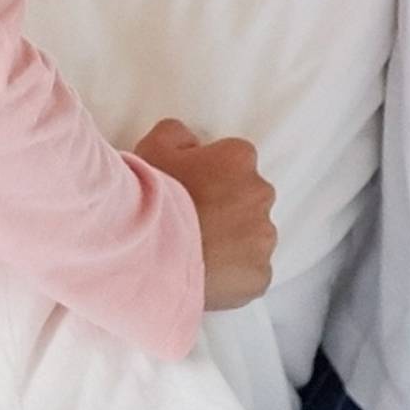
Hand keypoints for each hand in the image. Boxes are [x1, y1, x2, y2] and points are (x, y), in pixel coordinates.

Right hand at [128, 119, 278, 310]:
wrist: (147, 257)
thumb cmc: (150, 201)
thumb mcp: (152, 147)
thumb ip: (177, 134)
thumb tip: (189, 142)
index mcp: (238, 159)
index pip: (234, 161)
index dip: (210, 174)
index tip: (191, 189)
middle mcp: (260, 194)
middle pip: (248, 197)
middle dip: (227, 207)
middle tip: (192, 222)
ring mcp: (262, 237)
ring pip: (252, 236)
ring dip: (232, 241)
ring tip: (196, 250)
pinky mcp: (259, 274)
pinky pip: (251, 272)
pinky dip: (233, 274)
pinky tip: (205, 273)